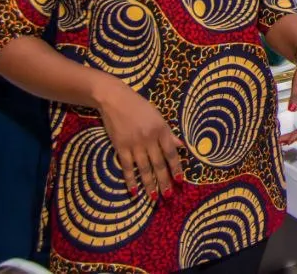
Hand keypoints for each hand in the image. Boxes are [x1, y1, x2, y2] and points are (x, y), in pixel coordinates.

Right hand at [96, 81, 184, 198]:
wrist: (115, 100)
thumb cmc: (139, 107)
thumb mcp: (158, 117)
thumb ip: (168, 134)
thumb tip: (182, 146)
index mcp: (161, 130)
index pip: (171, 153)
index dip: (176, 167)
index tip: (180, 180)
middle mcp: (149, 139)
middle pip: (159, 164)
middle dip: (164, 181)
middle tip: (168, 195)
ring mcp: (134, 144)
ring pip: (144, 168)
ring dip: (149, 184)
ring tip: (154, 197)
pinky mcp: (120, 147)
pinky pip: (126, 167)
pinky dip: (130, 179)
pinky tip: (134, 191)